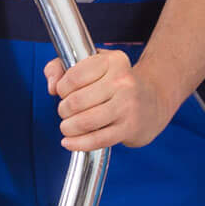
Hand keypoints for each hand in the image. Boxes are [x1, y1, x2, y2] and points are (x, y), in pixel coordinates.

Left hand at [46, 48, 182, 150]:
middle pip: (76, 102)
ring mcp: (128, 106)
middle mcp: (123, 82)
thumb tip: (51, 86)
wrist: (153, 101)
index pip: (73, 77)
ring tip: (68, 126)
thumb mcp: (90, 64)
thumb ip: (60, 67)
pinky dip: (78, 144)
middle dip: (63, 110)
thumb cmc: (114, 82)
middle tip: (66, 111)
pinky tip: (69, 142)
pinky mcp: (130, 128)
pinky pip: (97, 140)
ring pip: (84, 122)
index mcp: (113, 61)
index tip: (65, 92)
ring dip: (68, 127)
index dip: (61, 88)